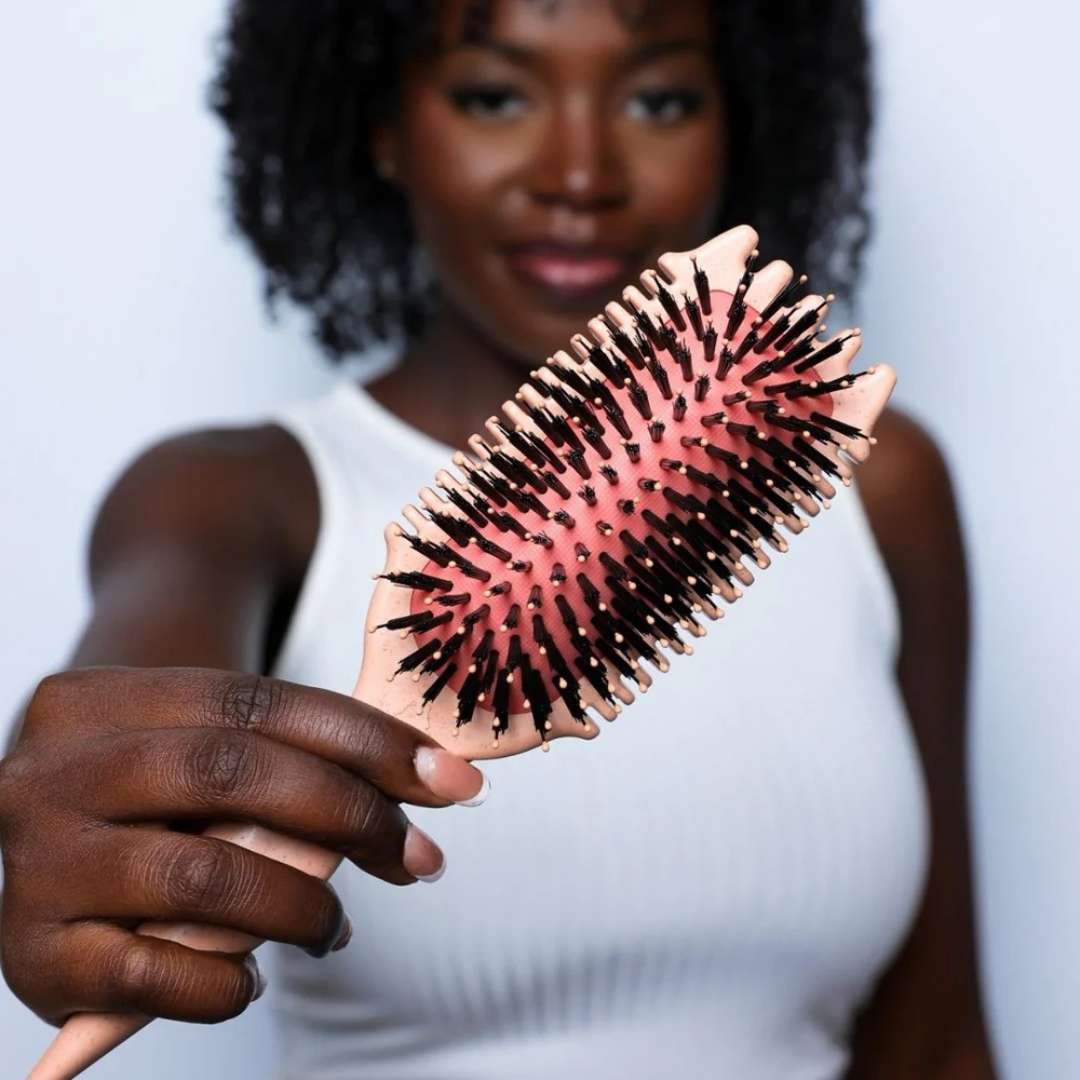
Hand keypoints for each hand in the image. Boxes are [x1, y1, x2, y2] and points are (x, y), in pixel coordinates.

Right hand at [0, 666, 484, 1025]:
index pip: (259, 703)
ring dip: (301, 907)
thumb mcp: (197, 753)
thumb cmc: (150, 795)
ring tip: (334, 927)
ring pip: (204, 876)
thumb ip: (288, 757)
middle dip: (350, 816)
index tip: (449, 780)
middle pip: (232, 772)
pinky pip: (154, 976)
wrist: (35, 844)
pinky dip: (225, 981)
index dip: (367, 740)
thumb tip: (428, 781)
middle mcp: (54, 772)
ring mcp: (36, 864)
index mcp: (100, 699)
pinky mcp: (33, 955)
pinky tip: (248, 977)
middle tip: (418, 859)